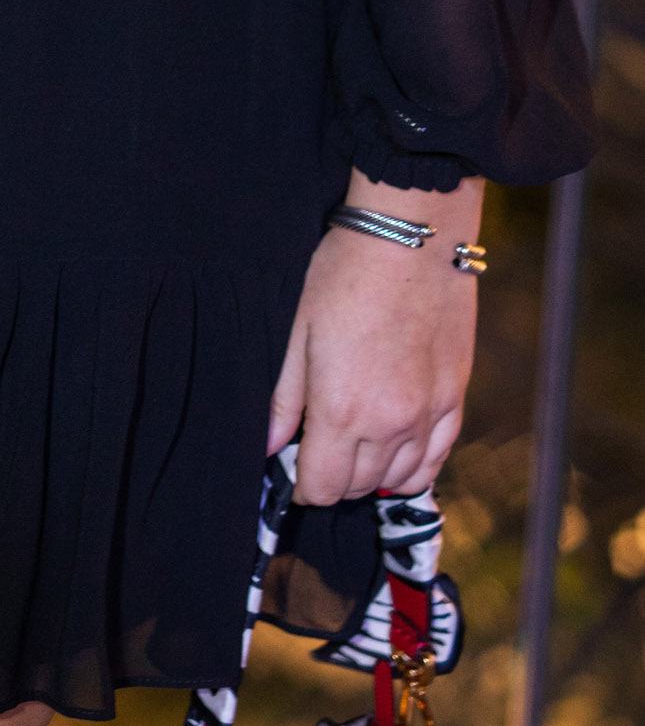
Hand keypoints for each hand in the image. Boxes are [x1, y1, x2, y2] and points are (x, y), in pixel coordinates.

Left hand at [268, 171, 482, 504]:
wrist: (411, 237)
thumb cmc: (344, 274)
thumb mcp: (298, 331)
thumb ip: (284, 400)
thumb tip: (269, 446)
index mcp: (342, 410)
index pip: (321, 487)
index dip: (301, 486)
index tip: (293, 468)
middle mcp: (390, 424)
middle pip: (358, 488)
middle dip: (334, 478)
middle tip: (320, 449)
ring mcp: (429, 414)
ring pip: (399, 480)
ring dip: (372, 475)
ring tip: (355, 446)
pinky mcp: (456, 397)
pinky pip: (436, 457)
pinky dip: (414, 464)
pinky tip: (396, 449)